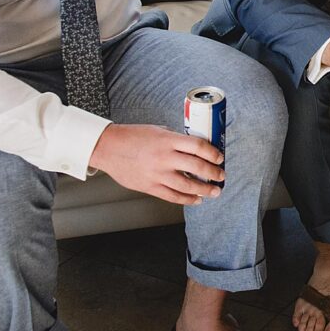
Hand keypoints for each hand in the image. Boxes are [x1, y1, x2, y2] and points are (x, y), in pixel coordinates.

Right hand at [89, 124, 224, 205]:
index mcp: (168, 140)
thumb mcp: (159, 131)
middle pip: (196, 167)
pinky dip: (187, 199)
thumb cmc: (133, 136)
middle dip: (213, 173)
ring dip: (204, 189)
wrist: (108, 148)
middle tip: (221, 176)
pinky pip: (172, 196)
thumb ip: (176, 140)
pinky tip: (196, 199)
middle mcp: (164, 157)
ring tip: (214, 191)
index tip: (220, 157)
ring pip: (187, 185)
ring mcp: (157, 173)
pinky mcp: (149, 186)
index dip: (213, 153)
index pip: (198, 146)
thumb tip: (196, 147)